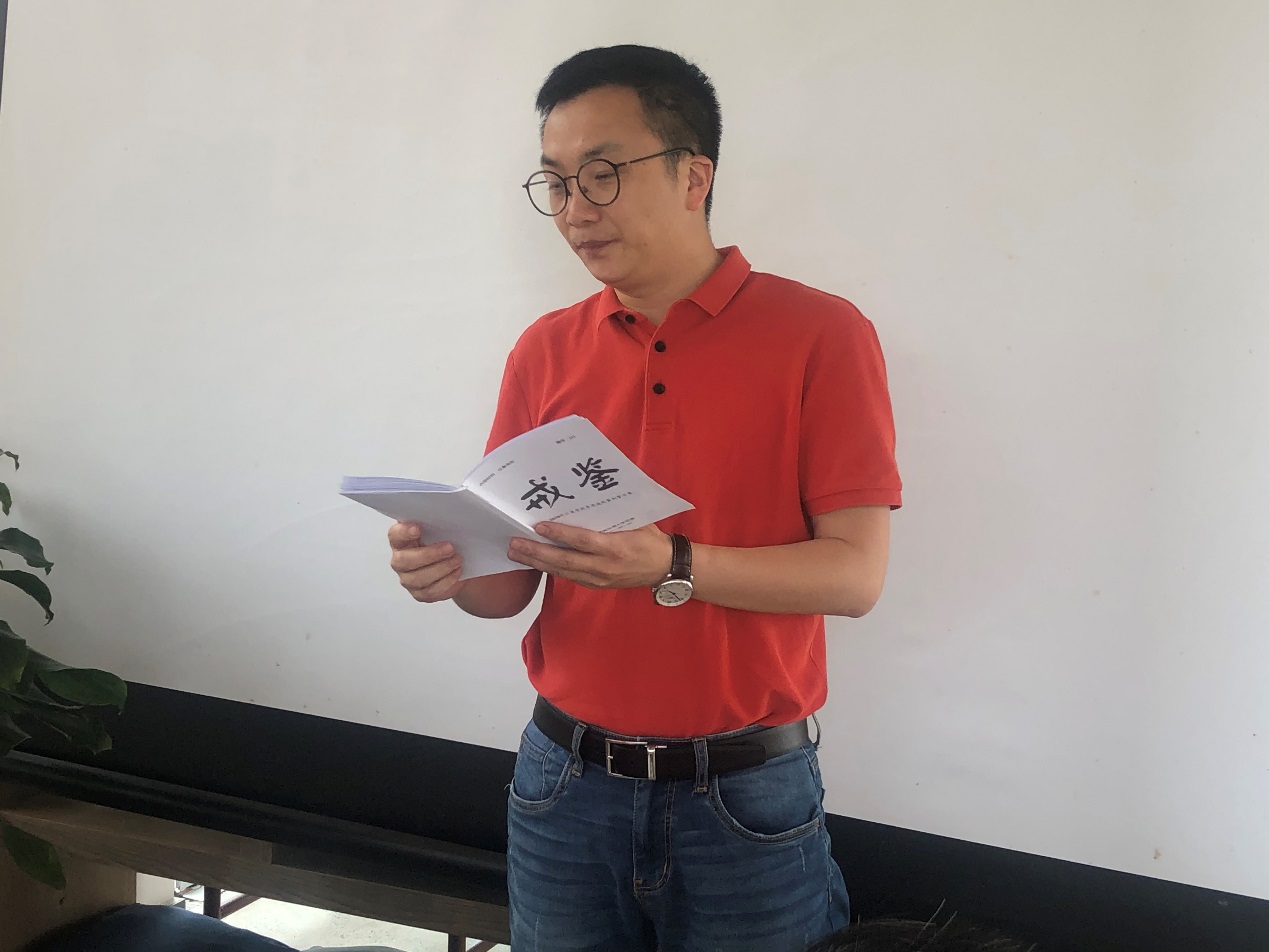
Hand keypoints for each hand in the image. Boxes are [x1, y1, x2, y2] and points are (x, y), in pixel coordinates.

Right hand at [388, 522, 465, 602]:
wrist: (455, 563)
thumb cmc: (442, 542)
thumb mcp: (439, 529)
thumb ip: (435, 523)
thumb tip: (448, 515)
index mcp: (401, 540)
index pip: (395, 535)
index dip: (403, 533)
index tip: (417, 528)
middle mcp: (400, 560)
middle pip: (404, 561)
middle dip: (429, 555)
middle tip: (450, 548)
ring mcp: (408, 579)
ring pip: (418, 578)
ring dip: (441, 568)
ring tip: (457, 560)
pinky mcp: (419, 593)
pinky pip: (430, 591)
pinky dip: (446, 582)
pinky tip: (456, 572)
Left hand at [507, 522, 672, 589]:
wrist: (665, 568)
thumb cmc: (650, 539)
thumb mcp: (636, 521)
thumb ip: (611, 514)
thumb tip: (585, 496)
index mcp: (615, 547)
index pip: (581, 541)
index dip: (559, 535)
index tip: (538, 527)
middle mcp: (604, 566)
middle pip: (564, 561)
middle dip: (536, 552)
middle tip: (513, 544)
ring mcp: (599, 579)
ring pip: (562, 572)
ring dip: (536, 563)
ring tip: (515, 554)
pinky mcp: (596, 585)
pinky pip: (568, 577)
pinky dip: (549, 569)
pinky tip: (534, 562)